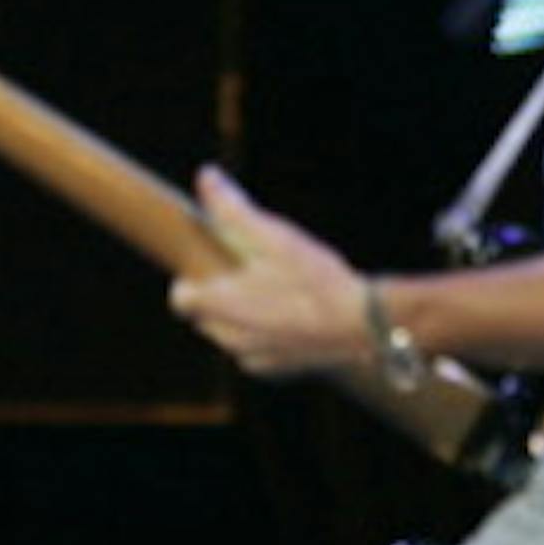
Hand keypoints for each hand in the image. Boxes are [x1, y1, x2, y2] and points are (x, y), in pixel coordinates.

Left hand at [168, 165, 374, 376]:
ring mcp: (253, 356)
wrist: (363, 324)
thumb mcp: (271, 235)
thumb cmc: (313, 278)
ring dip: (240, 314)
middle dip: (216, 294)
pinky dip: (264, 332)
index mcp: (217, 305)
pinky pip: (256, 348)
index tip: (215, 261)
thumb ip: (232, 208)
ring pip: (230, 333)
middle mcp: (228, 337)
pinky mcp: (278, 368)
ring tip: (274, 288)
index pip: (180, 297)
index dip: (192, 278)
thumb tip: (205, 176)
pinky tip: (292, 312)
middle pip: (203, 315)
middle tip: (248, 268)